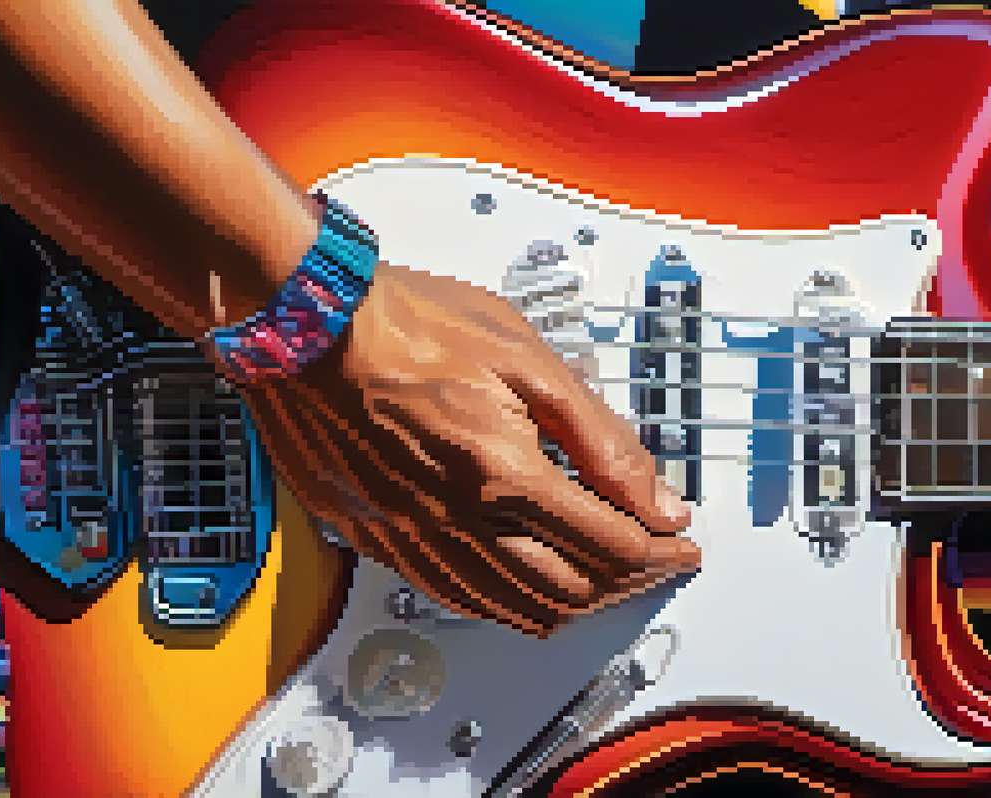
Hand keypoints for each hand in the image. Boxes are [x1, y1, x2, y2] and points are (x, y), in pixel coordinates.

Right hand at [236, 260, 699, 635]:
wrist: (310, 323)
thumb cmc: (408, 324)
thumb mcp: (529, 360)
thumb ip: (600, 437)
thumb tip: (654, 496)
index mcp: (505, 476)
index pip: (609, 544)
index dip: (658, 550)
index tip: (680, 542)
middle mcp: (458, 520)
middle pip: (567, 588)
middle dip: (625, 583)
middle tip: (652, 562)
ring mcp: (411, 536)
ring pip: (510, 606)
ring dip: (568, 603)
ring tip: (600, 583)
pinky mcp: (374, 537)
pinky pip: (451, 598)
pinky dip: (501, 605)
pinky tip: (515, 591)